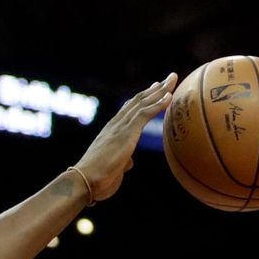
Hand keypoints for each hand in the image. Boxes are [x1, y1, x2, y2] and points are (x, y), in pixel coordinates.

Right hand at [73, 74, 176, 201]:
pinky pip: (144, 114)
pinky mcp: (126, 133)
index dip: (144, 98)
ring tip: (173, 79)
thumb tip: (128, 162)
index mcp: (112, 131)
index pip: (130, 109)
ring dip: (159, 90)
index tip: (156, 88)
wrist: (85, 181)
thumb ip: (122, 161)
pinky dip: (157, 104)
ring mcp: (120, 127)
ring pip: (142, 103)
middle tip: (169, 78)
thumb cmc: (98, 179)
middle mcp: (116, 124)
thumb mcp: (114, 167)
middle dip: (155, 88)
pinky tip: (169, 97)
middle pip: (138, 100)